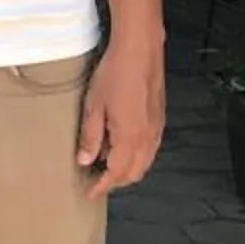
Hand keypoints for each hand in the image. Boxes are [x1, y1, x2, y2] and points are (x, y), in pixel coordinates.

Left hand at [77, 32, 166, 196]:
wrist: (139, 50)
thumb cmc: (115, 74)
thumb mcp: (94, 106)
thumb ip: (90, 137)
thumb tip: (84, 161)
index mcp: (130, 138)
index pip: (116, 173)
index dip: (102, 186)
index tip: (89, 192)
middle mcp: (147, 138)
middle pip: (134, 173)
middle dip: (115, 181)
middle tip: (95, 180)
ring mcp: (156, 129)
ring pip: (144, 162)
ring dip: (127, 170)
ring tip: (105, 165)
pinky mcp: (160, 119)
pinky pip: (150, 149)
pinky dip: (137, 156)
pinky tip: (121, 147)